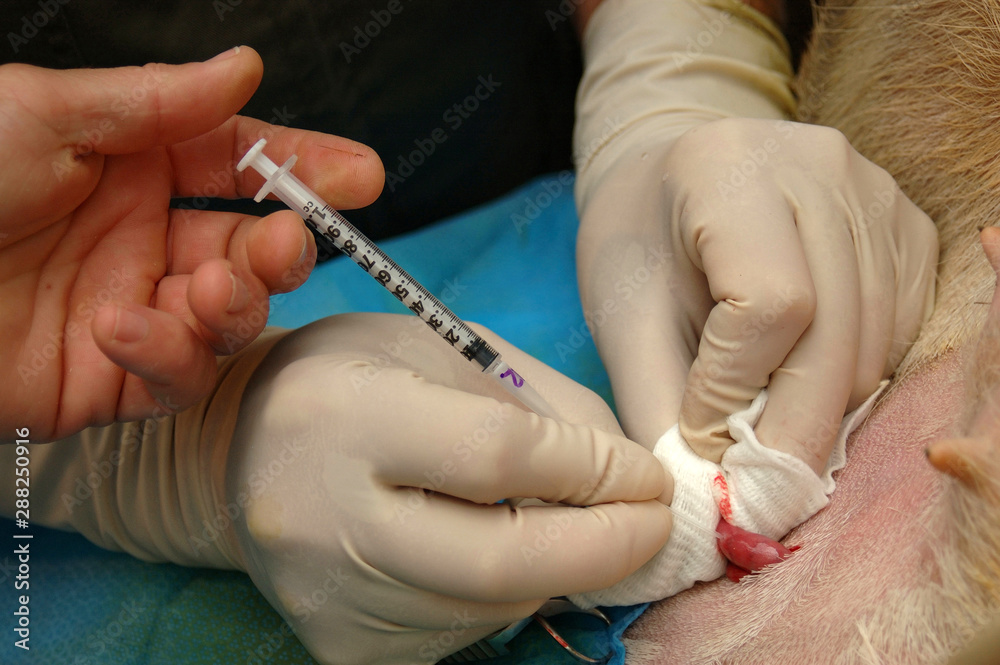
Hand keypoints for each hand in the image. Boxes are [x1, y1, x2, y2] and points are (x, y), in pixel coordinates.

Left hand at [0, 48, 383, 440]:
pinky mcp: (109, 380)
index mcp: (132, 166)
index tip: (360, 175)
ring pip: (229, 318)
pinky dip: (166, 355)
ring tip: (207, 291)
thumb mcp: (43, 114)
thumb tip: (243, 67)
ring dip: (234, 306)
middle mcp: (142, 239)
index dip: (305, 168)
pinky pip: (173, 375)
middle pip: (251, 249)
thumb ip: (157, 99)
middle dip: (283, 250)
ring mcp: (133, 310)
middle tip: (288, 242)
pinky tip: (123, 329)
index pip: (240, 164)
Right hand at [224, 313, 670, 663]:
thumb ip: (544, 406)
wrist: (246, 451)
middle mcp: (325, 516)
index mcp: (345, 414)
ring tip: (584, 528)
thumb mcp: (445, 348)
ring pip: (493, 603)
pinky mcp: (343, 646)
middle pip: (500, 557)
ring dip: (562, 569)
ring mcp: (330, 597)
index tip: (647, 475)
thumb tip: (627, 476)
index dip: (592, 470)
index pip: (496, 456)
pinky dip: (512, 595)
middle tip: (656, 522)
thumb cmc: (357, 379)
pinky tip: (513, 552)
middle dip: (604, 545)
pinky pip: (464, 630)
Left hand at [577, 118, 937, 471]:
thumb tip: (705, 500)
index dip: (738, 389)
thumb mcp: (621, 317)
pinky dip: (852, 380)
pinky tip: (799, 380)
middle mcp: (818, 166)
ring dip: (821, 413)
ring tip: (763, 430)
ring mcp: (874, 193)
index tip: (702, 442)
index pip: (770, 303)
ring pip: (874, 347)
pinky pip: (900, 334)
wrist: (671, 182)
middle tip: (753, 493)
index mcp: (728, 167)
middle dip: (791, 431)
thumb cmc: (638, 247)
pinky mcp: (908, 226)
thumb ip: (655, 403)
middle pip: (837, 333)